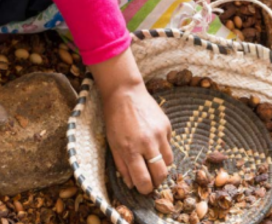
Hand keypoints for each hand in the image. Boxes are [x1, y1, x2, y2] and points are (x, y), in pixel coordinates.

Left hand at [90, 48, 172, 193]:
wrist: (125, 93)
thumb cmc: (114, 119)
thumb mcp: (112, 143)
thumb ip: (122, 165)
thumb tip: (131, 184)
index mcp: (130, 150)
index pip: (143, 180)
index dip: (144, 189)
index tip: (143, 188)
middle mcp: (147, 144)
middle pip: (161, 175)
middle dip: (156, 182)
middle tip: (150, 179)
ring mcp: (160, 134)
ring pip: (169, 162)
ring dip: (161, 165)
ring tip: (151, 160)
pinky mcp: (167, 126)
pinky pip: (169, 145)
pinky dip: (162, 148)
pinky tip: (152, 141)